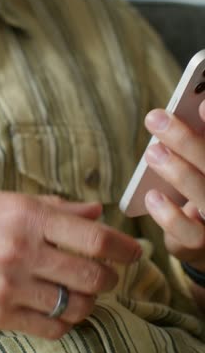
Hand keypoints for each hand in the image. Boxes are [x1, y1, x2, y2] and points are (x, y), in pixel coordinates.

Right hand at [0, 191, 140, 338]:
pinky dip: (65, 321)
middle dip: (110, 278)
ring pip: (74, 305)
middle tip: (110, 274)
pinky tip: (61, 310)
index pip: (93, 237)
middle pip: (91, 275)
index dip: (123, 246)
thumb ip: (56, 208)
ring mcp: (10, 287)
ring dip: (89, 301)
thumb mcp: (8, 201)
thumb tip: (95, 211)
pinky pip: (49, 327)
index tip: (135, 251)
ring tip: (86, 292)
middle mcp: (23, 252)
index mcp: (28, 216)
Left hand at [144, 102, 204, 272]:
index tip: (200, 105)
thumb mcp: (198, 162)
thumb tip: (187, 109)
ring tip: (152, 152)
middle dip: (187, 141)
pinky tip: (152, 197)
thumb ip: (195, 145)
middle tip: (156, 118)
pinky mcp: (203, 246)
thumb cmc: (199, 187)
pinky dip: (170, 216)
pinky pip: (190, 235)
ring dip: (178, 172)